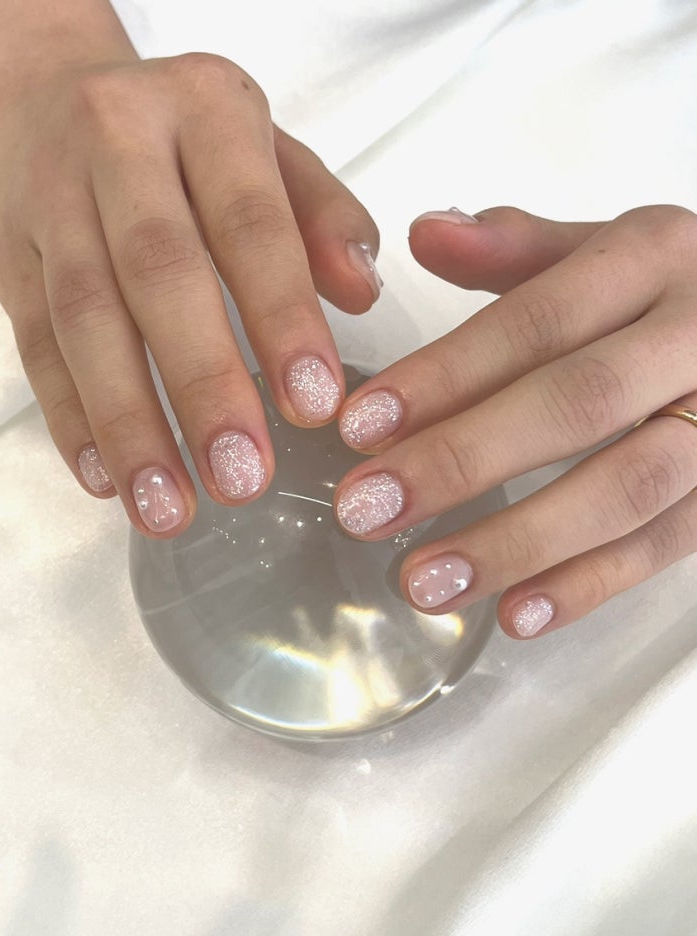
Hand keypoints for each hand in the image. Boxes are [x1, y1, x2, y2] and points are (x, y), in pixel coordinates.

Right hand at [0, 53, 379, 533]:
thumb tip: (364, 296)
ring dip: (128, 423)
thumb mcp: (270, 151)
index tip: (313, 407)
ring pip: (84, 319)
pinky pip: (34, 343)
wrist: (49, 90)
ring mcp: (51, 200)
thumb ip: (324, 220)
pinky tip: (105, 479)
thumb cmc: (184, 137)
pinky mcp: (10, 257)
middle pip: (158, 273)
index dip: (282, 316)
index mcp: (205, 109)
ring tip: (169, 506)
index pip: (250, 221)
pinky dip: (69, 418)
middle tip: (241, 479)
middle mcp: (119, 142)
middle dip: (202, 384)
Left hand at [334, 205, 696, 636]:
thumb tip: (426, 234)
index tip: (360, 424)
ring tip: (424, 579)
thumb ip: (517, 249)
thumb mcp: (610, 247)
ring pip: (625, 486)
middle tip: (368, 508)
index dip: (445, 375)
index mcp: (653, 260)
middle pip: (575, 402)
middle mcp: (695, 337)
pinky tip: (516, 614)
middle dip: (462, 460)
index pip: (535, 321)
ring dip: (517, 540)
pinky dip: (590, 585)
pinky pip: (667, 545)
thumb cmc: (680, 290)